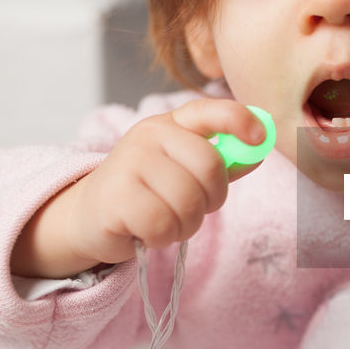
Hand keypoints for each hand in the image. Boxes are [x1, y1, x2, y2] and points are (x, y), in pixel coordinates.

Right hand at [10, 99, 268, 277]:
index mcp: (170, 124)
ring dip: (185, 225)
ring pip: (188, 202)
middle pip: (210, 167)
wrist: (90, 215)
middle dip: (211, 199)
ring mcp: (129, 162)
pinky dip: (162, 237)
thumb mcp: (182, 169)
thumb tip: (259, 149)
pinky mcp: (115, 197)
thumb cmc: (147, 192)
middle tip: (191, 209)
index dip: (239, 120)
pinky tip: (146, 232)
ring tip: (165, 221)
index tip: (259, 137)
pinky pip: (163, 224)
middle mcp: (149, 136)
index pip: (208, 111)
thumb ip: (221, 160)